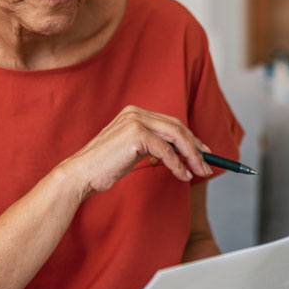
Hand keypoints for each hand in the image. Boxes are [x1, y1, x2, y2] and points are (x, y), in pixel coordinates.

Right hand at [65, 105, 212, 196]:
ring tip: (200, 172)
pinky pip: (166, 151)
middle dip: (196, 146)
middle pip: (177, 127)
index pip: (171, 122)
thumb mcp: (133, 151)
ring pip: (176, 137)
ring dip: (192, 156)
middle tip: (208, 164)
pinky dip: (177, 165)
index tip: (203, 152)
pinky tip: (182, 176)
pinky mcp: (135, 135)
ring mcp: (135, 121)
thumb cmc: (105, 166)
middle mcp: (136, 112)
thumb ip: (152, 146)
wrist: (81, 174)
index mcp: (135, 113)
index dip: (190, 137)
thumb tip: (179, 153)